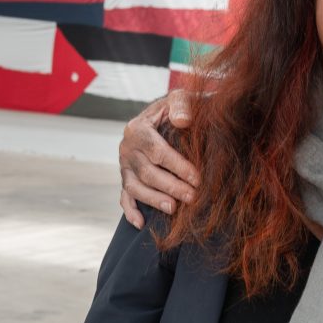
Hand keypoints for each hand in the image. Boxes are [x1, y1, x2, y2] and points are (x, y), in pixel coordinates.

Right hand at [119, 91, 197, 227]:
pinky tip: (141, 223)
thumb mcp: (179, 99)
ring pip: (135, 187)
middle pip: (147, 172)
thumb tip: (183, 121)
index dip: (178, 166)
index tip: (198, 178)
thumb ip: (181, 105)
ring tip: (174, 209)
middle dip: (171, 186)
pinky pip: (124, 197)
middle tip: (193, 197)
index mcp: (138, 128)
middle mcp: (127, 148)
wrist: (162, 117)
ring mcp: (124, 165)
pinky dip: (130, 211)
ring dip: (154, 200)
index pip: (157, 151)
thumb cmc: (176, 109)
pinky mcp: (126, 178)